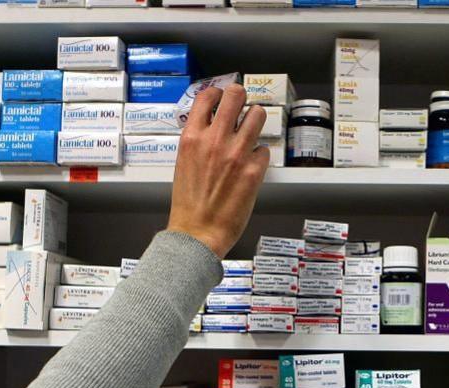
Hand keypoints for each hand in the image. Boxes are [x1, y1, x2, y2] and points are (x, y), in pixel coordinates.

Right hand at [168, 84, 269, 257]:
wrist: (197, 231)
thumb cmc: (189, 203)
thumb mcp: (184, 162)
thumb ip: (198, 140)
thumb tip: (210, 126)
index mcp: (192, 137)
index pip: (207, 96)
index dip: (218, 93)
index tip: (222, 96)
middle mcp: (215, 139)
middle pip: (235, 95)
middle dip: (241, 97)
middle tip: (242, 107)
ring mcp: (236, 153)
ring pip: (257, 114)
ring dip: (256, 120)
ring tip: (252, 130)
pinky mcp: (254, 170)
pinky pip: (264, 149)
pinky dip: (260, 155)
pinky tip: (252, 165)